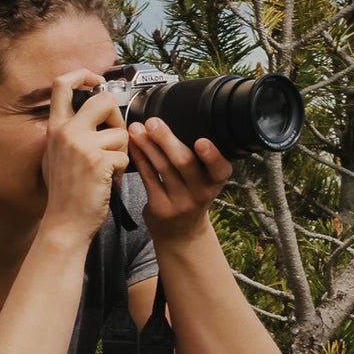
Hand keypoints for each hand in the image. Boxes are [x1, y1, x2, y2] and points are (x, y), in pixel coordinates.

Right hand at [40, 70, 129, 244]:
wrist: (64, 223)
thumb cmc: (65, 193)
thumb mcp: (55, 155)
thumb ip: (70, 132)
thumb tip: (94, 112)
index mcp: (55, 128)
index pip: (62, 84)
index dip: (83, 74)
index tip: (96, 81)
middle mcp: (66, 132)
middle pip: (103, 99)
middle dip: (117, 118)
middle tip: (114, 138)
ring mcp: (81, 145)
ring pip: (120, 132)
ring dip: (122, 151)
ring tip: (108, 169)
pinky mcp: (98, 161)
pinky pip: (125, 155)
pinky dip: (122, 170)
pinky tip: (109, 181)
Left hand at [127, 118, 230, 241]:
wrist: (181, 234)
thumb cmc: (192, 196)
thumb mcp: (204, 180)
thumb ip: (198, 159)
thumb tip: (176, 119)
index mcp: (216, 182)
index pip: (220, 169)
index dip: (212, 156)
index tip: (202, 141)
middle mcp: (201, 193)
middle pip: (185, 163)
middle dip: (167, 140)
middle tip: (153, 122)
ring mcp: (180, 203)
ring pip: (162, 169)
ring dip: (147, 145)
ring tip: (137, 128)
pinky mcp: (160, 208)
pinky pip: (148, 178)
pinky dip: (140, 158)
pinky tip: (133, 145)